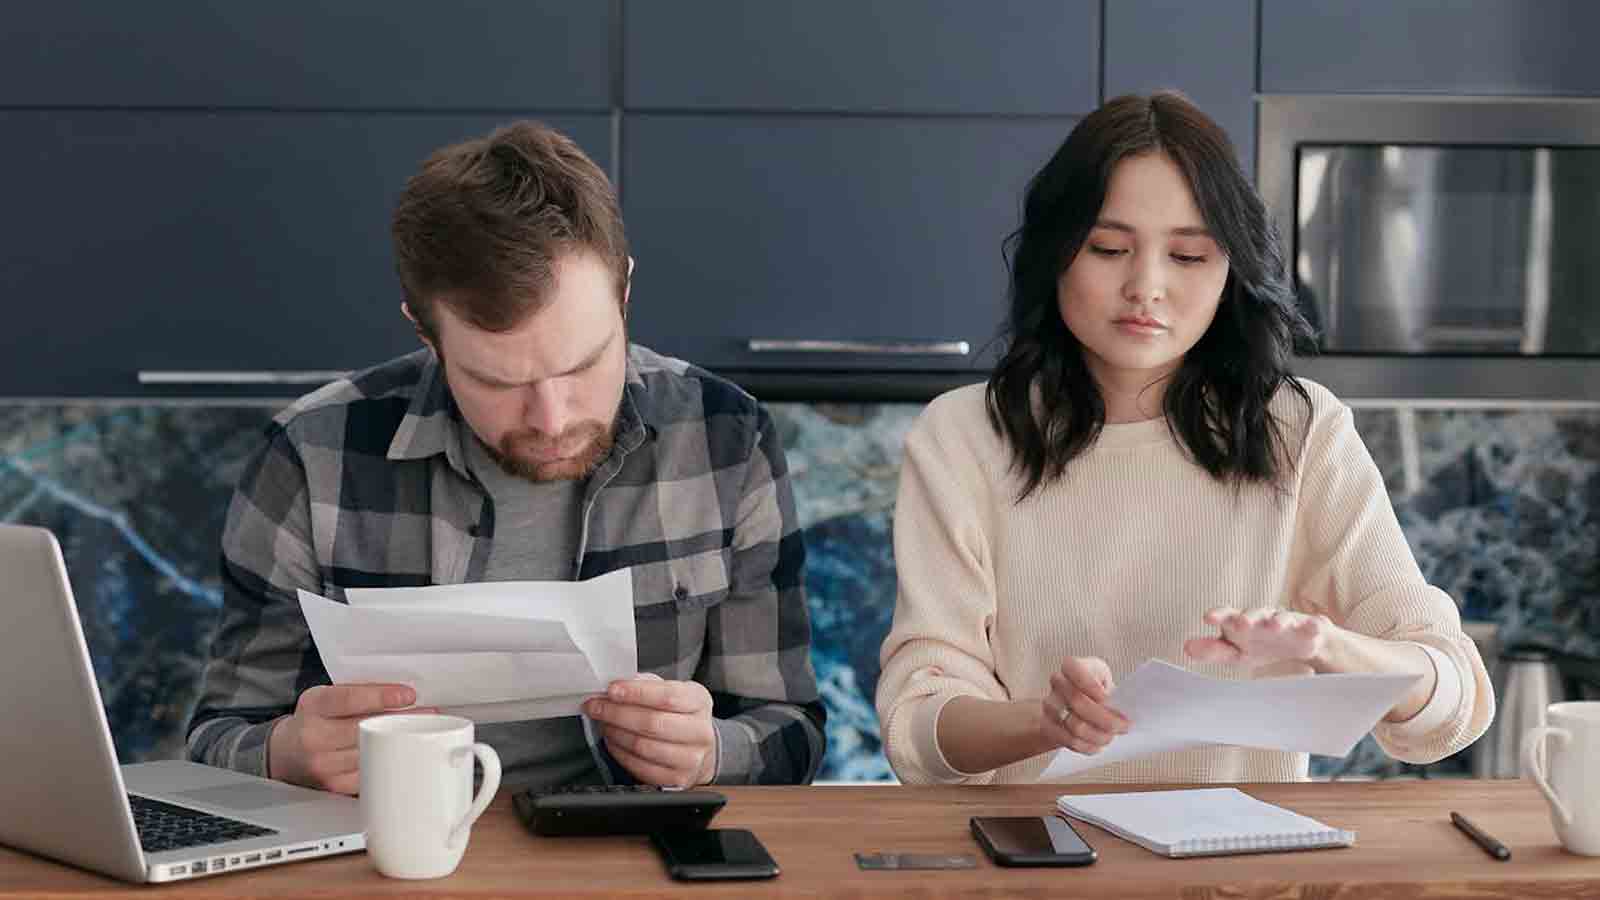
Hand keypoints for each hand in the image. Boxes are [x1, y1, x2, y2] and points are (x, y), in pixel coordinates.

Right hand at [268, 683, 432, 794]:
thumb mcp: (324, 697)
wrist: (283, 753)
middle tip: (428, 713)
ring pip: (371, 753)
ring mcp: (323, 766)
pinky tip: (404, 755)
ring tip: (421, 732)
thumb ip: (357, 692)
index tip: (408, 695)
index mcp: (313, 707)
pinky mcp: (334, 786)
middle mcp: (314, 737)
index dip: (381, 696)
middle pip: (364, 729)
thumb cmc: (312, 720)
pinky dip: (389, 763)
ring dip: (400, 743)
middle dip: (400, 720)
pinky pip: (370, 774)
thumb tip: (401, 692)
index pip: (348, 699)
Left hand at [584, 674, 716, 787]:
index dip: (636, 693)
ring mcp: (690, 759)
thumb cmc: (681, 715)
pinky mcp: (677, 780)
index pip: (667, 696)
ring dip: (615, 733)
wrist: (700, 748)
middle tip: (596, 706)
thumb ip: (646, 685)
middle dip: (616, 713)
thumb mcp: (672, 691)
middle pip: (652, 722)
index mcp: (699, 702)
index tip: (612, 690)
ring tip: (604, 723)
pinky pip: (640, 767)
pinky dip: (620, 753)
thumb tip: (616, 686)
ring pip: (642, 746)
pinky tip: (614, 741)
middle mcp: (700, 731)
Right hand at [1041, 656, 1129, 755]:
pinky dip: (1088, 746)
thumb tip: (1123, 708)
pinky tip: (1098, 745)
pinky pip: (1069, 741)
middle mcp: (1057, 682)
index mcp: (1072, 666)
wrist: (1073, 703)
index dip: (1089, 685)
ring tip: (1111, 736)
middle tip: (1123, 726)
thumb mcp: (1105, 680)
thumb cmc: (1096, 688)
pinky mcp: (1047, 725)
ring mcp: (1049, 705)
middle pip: (1077, 702)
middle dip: (1105, 719)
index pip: (1072, 668)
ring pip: (1075, 726)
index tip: (1107, 699)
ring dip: (1099, 735)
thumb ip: (1113, 689)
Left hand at [1183, 606, 1328, 672]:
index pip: (1227, 616)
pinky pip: (1311, 625)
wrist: (1298, 643)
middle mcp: (1263, 618)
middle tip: (1241, 623)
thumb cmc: (1260, 644)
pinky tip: (1314, 627)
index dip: (1218, 615)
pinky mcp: (1308, 628)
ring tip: (1276, 625)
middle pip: (1254, 614)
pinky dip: (1312, 625)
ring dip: (1278, 620)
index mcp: (1242, 622)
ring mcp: (1287, 621)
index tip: (1207, 617)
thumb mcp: (1236, 651)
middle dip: (1248, 617)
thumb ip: (1213, 650)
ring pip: (1282, 618)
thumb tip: (1186, 648)